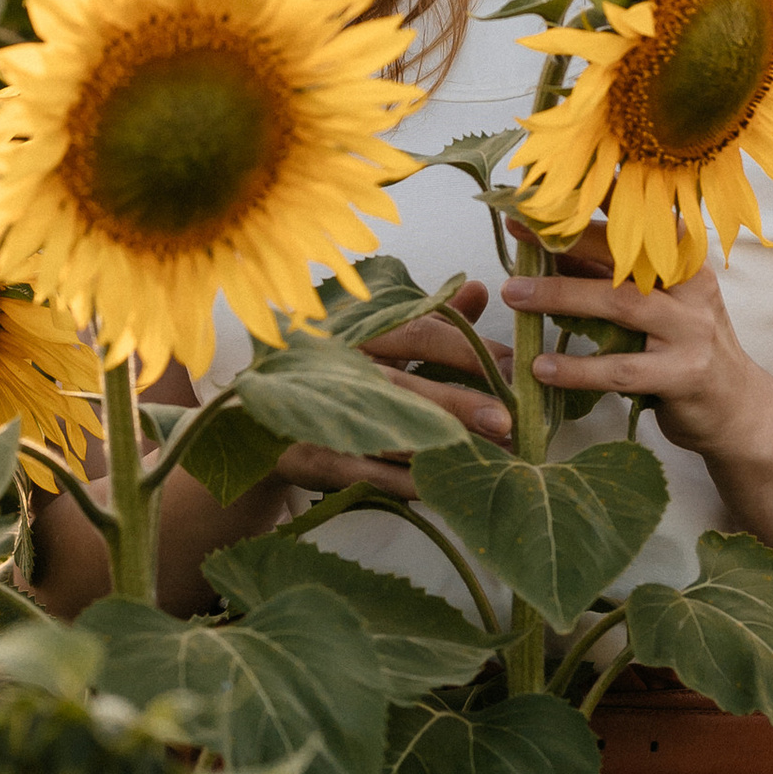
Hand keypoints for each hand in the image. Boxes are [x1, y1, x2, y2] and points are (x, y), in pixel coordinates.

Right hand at [271, 282, 512, 501]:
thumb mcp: (380, 341)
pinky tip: (439, 486)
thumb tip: (477, 287)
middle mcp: (331, 367)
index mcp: (354, 330)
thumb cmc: (334, 376)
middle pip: (400, 382)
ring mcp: (314, 414)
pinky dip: (401, 481)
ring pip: (380, 429)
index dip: (468, 349)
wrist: (258, 423)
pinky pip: (360, 473)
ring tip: (486, 454)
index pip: (417, 331)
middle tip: (508, 420)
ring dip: (436, 445)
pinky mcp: (303, 458)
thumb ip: (431, 319)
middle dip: (456, 401)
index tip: (514, 367)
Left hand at [501, 223, 763, 470]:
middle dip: (566, 240)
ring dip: (562, 296)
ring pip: (620, 303)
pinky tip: (542, 367)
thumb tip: (548, 246)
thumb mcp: (654, 302)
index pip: (636, 217)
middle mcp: (692, 285)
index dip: (589, 200)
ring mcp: (691, 330)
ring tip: (515, 295)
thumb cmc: (685, 347)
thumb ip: (608, 275)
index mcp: (685, 257)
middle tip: (516, 235)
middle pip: (624, 252)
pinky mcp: (684, 375)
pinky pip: (621, 368)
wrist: (737, 409)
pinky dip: (577, 367)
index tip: (543, 190)